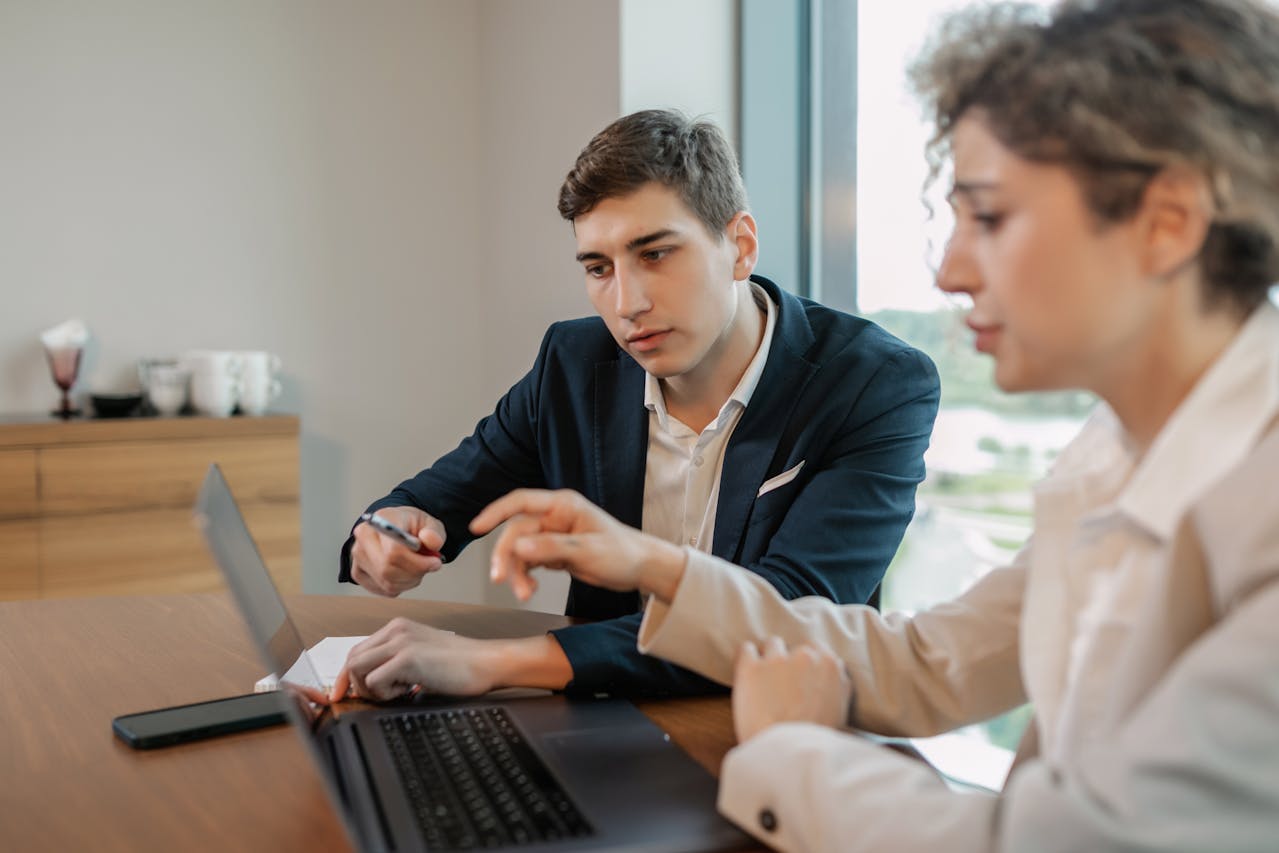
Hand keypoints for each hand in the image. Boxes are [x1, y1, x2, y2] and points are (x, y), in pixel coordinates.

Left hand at [328, 619, 573, 701]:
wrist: (485, 663)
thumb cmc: (460, 664)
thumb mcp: (421, 656)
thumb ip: (396, 661)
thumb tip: (370, 681)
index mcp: (398, 628)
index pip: (358, 651)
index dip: (346, 676)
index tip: (341, 695)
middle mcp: (395, 630)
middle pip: (352, 660)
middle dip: (356, 685)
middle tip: (379, 698)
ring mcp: (400, 642)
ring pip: (357, 670)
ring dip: (372, 690)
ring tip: (399, 692)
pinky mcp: (406, 657)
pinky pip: (374, 681)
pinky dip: (384, 694)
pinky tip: (407, 691)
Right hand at [349, 507, 446, 596]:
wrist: (397, 527)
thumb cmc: (411, 525)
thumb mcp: (430, 523)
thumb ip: (434, 532)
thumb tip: (431, 541)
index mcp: (380, 520)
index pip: (393, 551)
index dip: (417, 562)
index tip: (434, 562)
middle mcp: (364, 538)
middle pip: (388, 570)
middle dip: (414, 572)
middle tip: (428, 565)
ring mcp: (358, 556)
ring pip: (387, 582)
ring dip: (409, 580)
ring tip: (417, 567)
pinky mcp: (358, 573)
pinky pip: (384, 589)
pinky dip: (400, 586)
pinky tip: (405, 573)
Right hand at [469, 488, 685, 602]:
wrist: (641, 569)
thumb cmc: (622, 553)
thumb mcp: (587, 552)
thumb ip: (552, 548)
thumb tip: (518, 546)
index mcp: (563, 506)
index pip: (521, 502)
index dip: (495, 512)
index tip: (477, 527)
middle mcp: (555, 517)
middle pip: (517, 532)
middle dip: (508, 557)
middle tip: (501, 580)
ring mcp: (553, 534)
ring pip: (521, 551)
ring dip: (517, 572)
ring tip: (524, 594)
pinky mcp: (554, 552)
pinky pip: (530, 562)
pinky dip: (526, 576)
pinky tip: (530, 588)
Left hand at [731, 637, 852, 743]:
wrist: (789, 757)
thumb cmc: (815, 741)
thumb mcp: (840, 712)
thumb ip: (838, 686)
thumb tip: (836, 675)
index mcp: (830, 665)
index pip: (816, 649)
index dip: (805, 664)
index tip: (798, 675)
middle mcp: (806, 657)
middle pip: (793, 647)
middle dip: (787, 661)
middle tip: (780, 684)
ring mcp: (778, 660)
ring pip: (771, 644)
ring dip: (767, 658)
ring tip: (762, 681)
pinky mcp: (751, 667)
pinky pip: (745, 649)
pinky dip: (745, 659)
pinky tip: (745, 675)